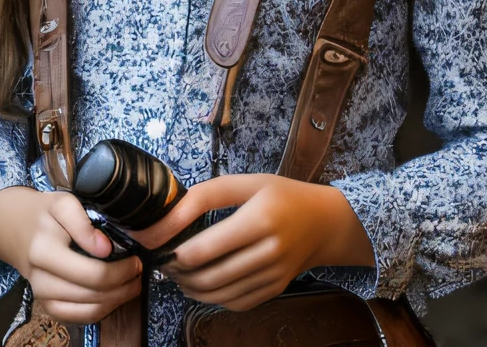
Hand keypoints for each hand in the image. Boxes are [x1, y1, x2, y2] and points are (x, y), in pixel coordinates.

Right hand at [0, 185, 141, 323]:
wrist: (16, 229)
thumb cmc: (44, 215)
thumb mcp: (61, 203)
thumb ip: (82, 222)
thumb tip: (104, 248)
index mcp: (43, 252)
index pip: (91, 274)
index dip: (120, 271)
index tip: (136, 260)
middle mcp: (41, 280)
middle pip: (93, 295)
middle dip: (124, 287)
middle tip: (139, 272)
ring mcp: (42, 297)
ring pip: (88, 311)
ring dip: (117, 301)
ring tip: (133, 285)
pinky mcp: (47, 306)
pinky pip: (78, 319)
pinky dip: (101, 311)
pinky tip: (114, 297)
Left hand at [131, 173, 372, 311]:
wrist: (325, 223)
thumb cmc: (282, 197)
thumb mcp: (246, 183)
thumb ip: (202, 197)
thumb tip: (161, 222)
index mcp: (260, 219)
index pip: (201, 251)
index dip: (172, 253)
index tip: (161, 245)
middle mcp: (270, 251)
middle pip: (206, 277)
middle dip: (177, 273)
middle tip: (166, 260)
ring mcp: (274, 275)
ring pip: (217, 295)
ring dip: (189, 287)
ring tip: (180, 272)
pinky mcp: (274, 290)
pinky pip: (233, 303)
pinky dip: (211, 297)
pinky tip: (204, 281)